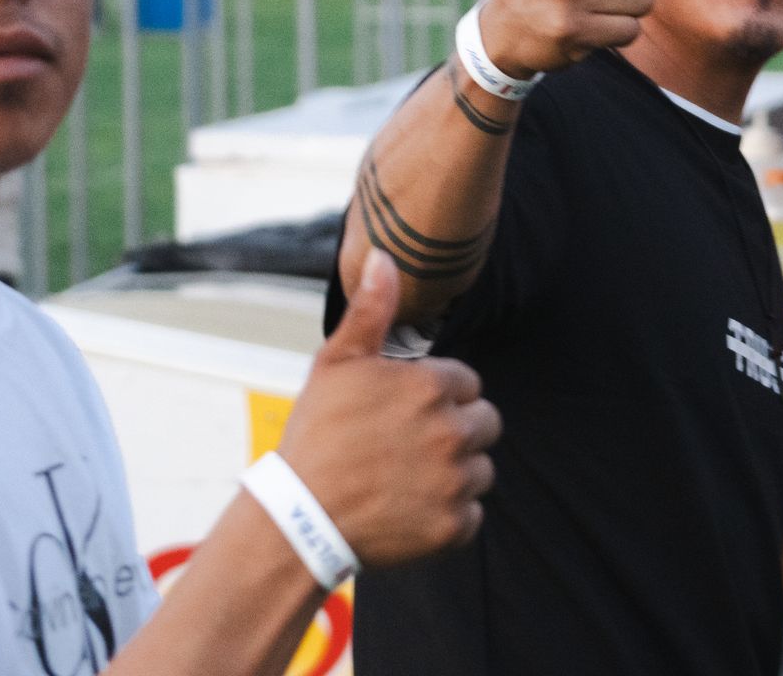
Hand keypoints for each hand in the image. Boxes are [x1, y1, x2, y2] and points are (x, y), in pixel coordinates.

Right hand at [278, 250, 500, 565]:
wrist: (297, 519)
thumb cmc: (315, 437)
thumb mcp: (336, 365)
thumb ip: (371, 311)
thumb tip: (385, 257)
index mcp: (431, 386)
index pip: (467, 384)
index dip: (438, 397)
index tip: (404, 414)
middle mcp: (452, 431)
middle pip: (485, 423)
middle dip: (456, 431)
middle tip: (410, 448)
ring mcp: (456, 481)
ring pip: (482, 470)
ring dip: (456, 474)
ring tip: (408, 480)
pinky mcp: (454, 525)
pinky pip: (473, 515)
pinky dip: (450, 516)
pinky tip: (411, 510)